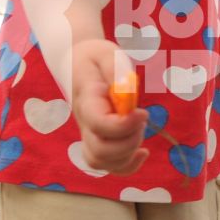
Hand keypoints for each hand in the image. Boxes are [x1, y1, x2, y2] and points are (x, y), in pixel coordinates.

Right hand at [73, 39, 148, 174]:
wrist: (77, 63)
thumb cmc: (95, 57)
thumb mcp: (107, 54)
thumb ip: (116, 69)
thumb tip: (127, 90)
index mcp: (87, 100)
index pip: (99, 124)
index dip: (124, 125)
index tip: (142, 112)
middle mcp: (84, 122)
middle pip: (99, 151)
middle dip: (128, 142)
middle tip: (140, 119)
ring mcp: (89, 134)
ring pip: (101, 162)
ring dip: (128, 153)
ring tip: (139, 129)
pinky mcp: (98, 141)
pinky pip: (108, 165)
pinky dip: (127, 166)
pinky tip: (142, 152)